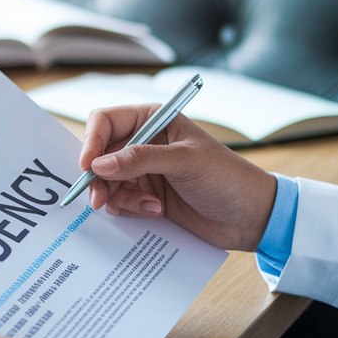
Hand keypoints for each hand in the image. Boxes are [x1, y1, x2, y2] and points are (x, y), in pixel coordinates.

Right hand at [82, 104, 276, 250]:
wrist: (250, 217)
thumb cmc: (227, 178)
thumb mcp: (185, 162)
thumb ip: (140, 160)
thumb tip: (98, 165)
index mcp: (154, 120)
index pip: (106, 121)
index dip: (92, 142)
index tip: (88, 166)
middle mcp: (143, 143)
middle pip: (99, 154)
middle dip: (98, 177)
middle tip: (99, 199)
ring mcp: (143, 171)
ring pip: (106, 181)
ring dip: (119, 196)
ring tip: (148, 205)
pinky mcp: (145, 195)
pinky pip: (118, 201)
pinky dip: (130, 208)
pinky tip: (155, 210)